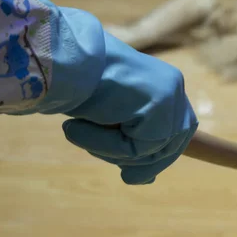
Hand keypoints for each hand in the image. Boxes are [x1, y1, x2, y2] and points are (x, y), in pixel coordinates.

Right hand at [47, 9, 197, 183]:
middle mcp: (174, 87)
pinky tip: (74, 128)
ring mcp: (170, 94)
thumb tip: (145, 179)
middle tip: (103, 155)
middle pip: (170, 146)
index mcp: (166, 86)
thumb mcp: (110, 118)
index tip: (133, 178)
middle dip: (136, 160)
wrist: (60, 57)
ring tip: (77, 130)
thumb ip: (132, 141)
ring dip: (110, 150)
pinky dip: (101, 144)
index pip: (176, 133)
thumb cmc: (77, 83)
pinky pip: (136, 147)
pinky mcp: (159, 104)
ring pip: (151, 151)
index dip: (156, 159)